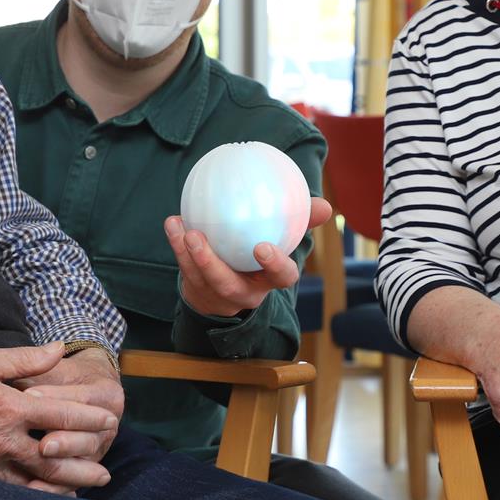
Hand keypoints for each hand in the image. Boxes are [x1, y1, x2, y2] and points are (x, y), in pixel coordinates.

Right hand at [0, 342, 118, 490]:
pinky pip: (7, 489)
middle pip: (52, 460)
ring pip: (32, 481)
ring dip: (61, 487)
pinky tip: (46, 498)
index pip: (59, 416)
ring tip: (84, 491)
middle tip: (105, 473)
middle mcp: (0, 438)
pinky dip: (31, 496)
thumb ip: (27, 359)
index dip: (88, 419)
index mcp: (8, 407)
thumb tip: (59, 349)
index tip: (110, 421)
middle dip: (83, 467)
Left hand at [164, 197, 332, 317]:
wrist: (231, 288)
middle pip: (228, 285)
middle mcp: (244, 293)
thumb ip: (302, 223)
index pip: (279, 278)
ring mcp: (217, 294)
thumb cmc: (261, 255)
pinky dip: (177, 245)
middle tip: (198, 237)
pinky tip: (173, 222)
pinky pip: (185, 268)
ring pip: (200, 278)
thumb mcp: (283, 242)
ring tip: (182, 229)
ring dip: (187, 254)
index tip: (262, 247)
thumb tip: (326, 205)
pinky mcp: (197, 290)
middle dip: (211, 265)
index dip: (273, 266)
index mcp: (269, 281)